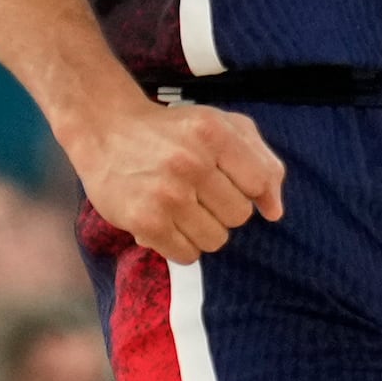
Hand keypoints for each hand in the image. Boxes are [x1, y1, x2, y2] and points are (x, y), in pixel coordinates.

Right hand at [71, 99, 285, 264]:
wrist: (106, 129)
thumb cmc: (173, 130)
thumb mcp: (220, 125)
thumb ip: (260, 159)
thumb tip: (275, 211)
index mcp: (213, 132)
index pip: (259, 182)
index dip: (248, 188)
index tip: (227, 180)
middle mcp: (191, 161)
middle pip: (239, 216)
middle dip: (224, 209)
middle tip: (200, 193)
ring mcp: (167, 193)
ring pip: (216, 240)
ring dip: (204, 230)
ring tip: (184, 208)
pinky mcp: (145, 221)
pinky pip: (187, 255)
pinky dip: (181, 245)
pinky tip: (168, 223)